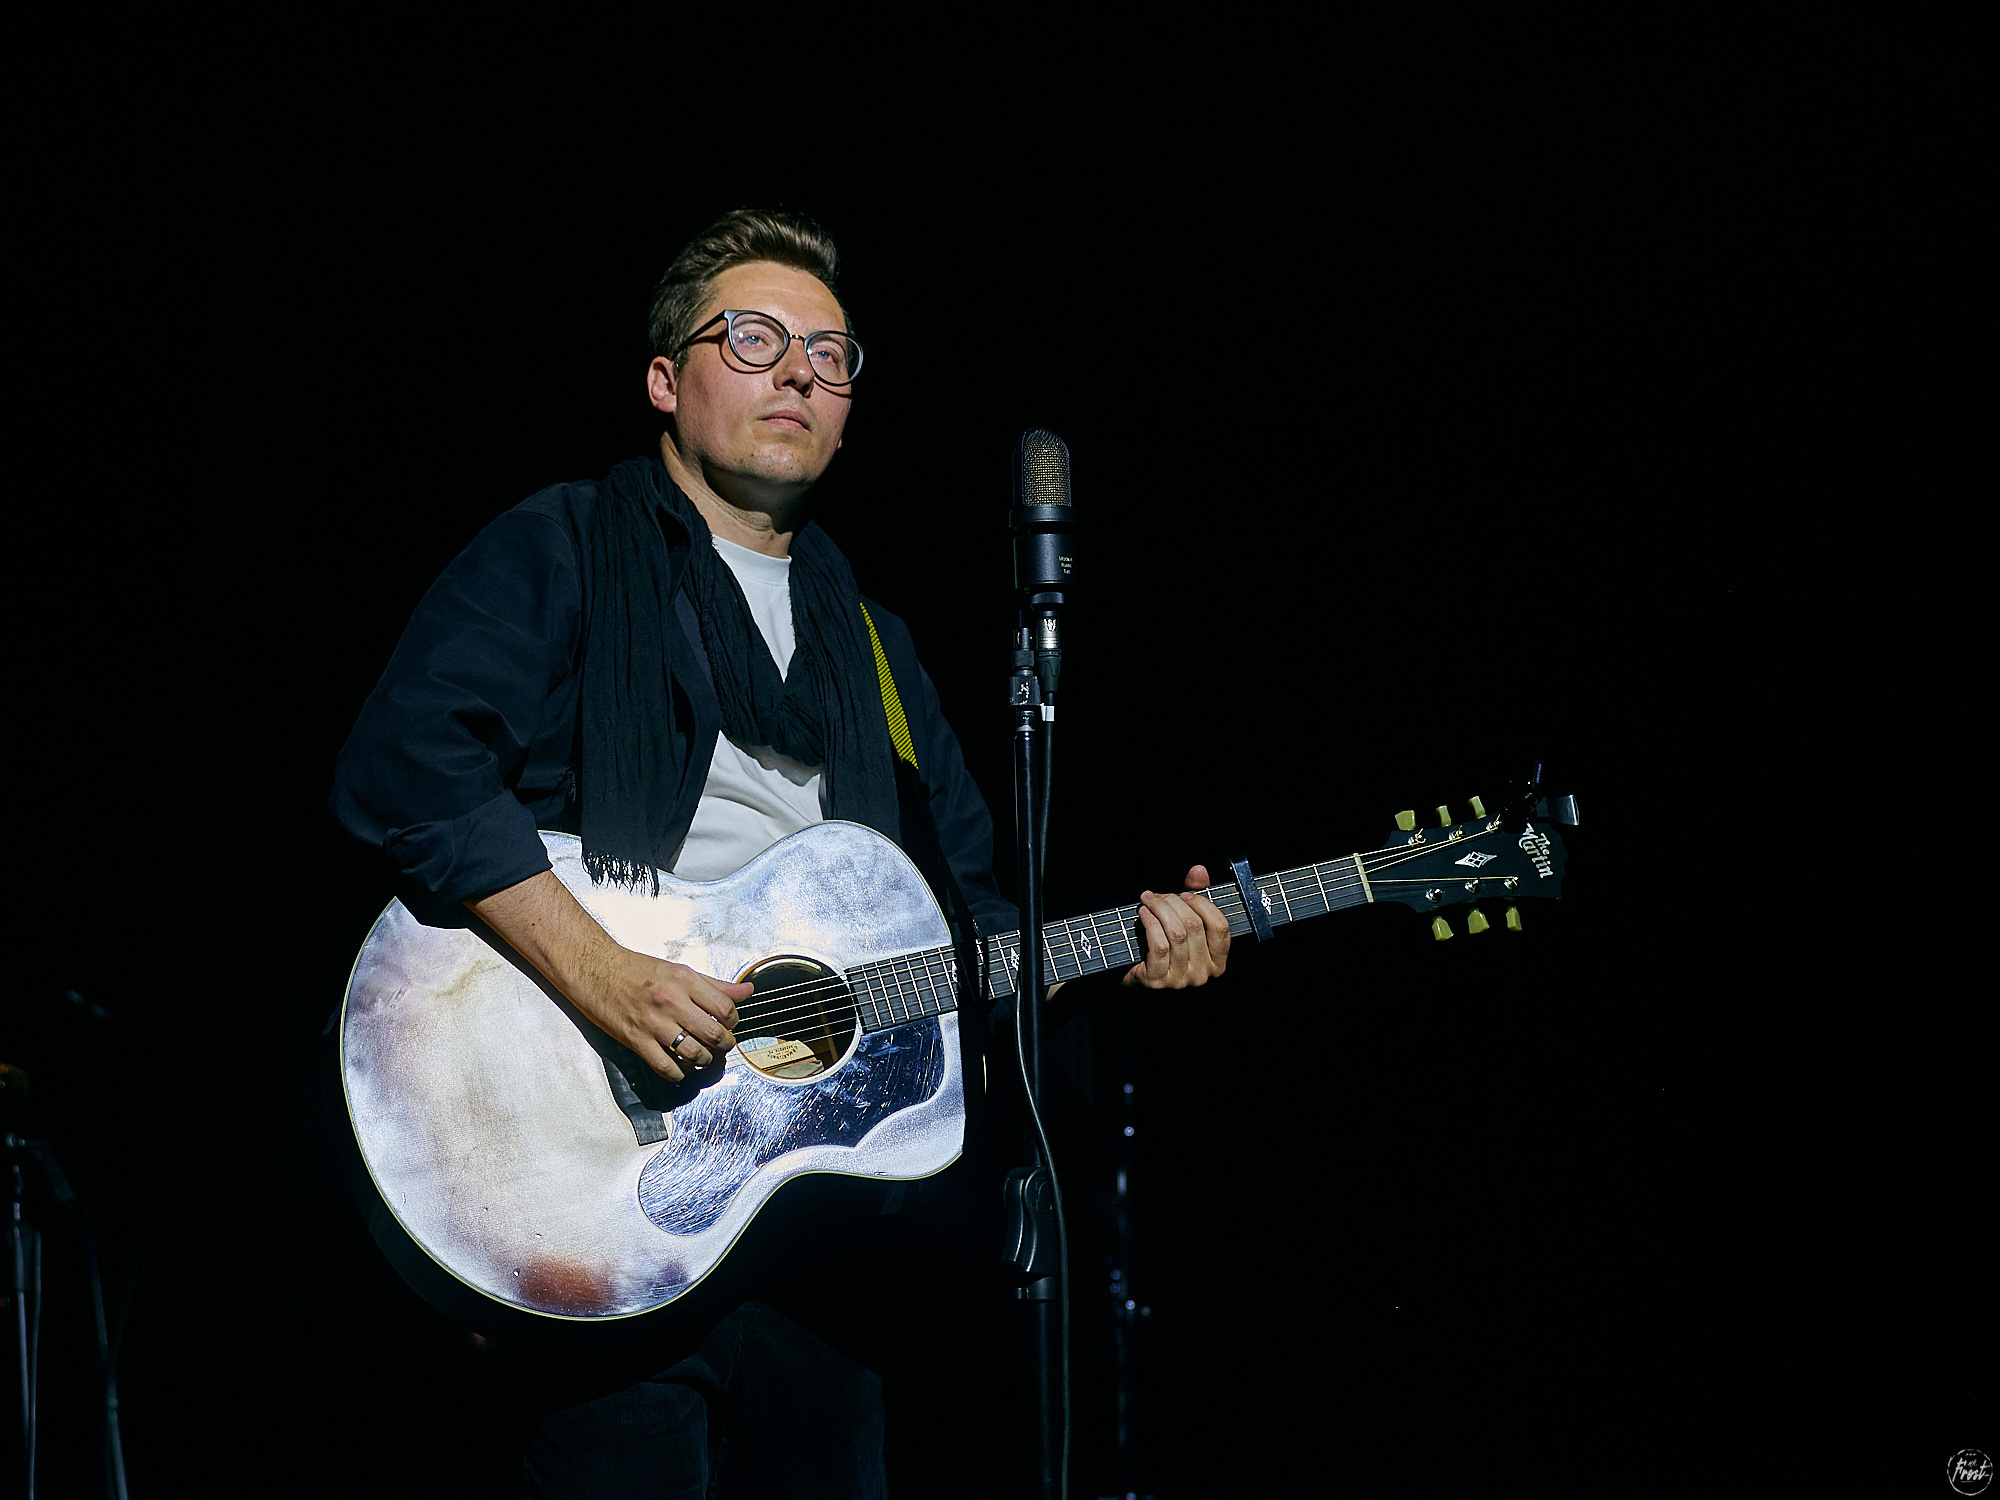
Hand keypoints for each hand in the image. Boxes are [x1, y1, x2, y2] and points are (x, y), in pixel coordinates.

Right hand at [573, 945, 750, 1082]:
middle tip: (722, 1044)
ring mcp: (653, 1022)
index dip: (733, 1021)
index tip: (730, 1024)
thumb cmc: (635, 969)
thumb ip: (715, 984)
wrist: (595, 969)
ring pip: (694, 1053)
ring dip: (705, 1060)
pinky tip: (681, 1069)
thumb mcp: (679, 970)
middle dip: (724, 1044)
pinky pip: (666, 1066)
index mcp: (684, 980)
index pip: (725, 1008)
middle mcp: (671, 1001)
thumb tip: (746, 990)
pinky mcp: (636, 1040)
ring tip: (703, 1057)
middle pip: (714, 1033)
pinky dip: (679, 1073)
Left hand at [1122, 865, 1230, 988]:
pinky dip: (1151, 924)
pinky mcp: (1159, 980)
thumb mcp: (1184, 921)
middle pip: (1194, 927)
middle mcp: (1203, 973)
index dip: (1202, 905)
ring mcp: (1182, 980)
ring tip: (1148, 901)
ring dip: (1160, 910)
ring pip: (1176, 934)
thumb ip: (1196, 895)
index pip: (1220, 926)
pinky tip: (1143, 914)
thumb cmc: (1165, 945)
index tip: (1184, 894)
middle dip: (1174, 903)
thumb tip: (1198, 871)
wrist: (1137, 974)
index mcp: (1217, 961)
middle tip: (1158, 895)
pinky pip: (1159, 946)